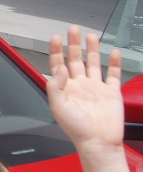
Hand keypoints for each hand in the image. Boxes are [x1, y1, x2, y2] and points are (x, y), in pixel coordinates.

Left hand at [47, 25, 124, 155]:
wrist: (98, 143)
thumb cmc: (76, 129)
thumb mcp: (58, 106)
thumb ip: (55, 85)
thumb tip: (59, 67)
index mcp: (65, 88)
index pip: (58, 64)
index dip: (57, 50)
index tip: (56, 38)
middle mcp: (80, 85)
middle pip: (76, 59)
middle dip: (74, 44)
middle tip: (74, 29)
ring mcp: (96, 88)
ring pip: (94, 63)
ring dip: (92, 49)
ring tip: (91, 36)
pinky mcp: (111, 93)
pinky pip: (113, 75)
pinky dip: (114, 63)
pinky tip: (114, 52)